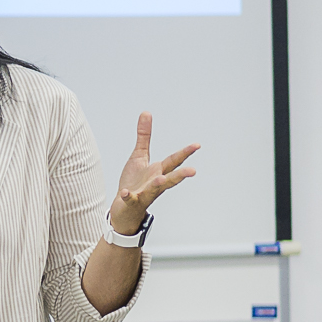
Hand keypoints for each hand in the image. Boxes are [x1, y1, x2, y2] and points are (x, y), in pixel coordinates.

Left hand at [111, 112, 199, 234]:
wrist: (124, 209)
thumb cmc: (135, 182)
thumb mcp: (139, 156)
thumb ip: (144, 136)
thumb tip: (146, 112)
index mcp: (158, 171)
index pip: (173, 161)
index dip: (185, 153)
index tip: (197, 145)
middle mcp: (155, 183)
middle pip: (170, 178)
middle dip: (181, 174)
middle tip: (193, 171)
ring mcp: (144, 193)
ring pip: (154, 190)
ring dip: (158, 185)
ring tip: (160, 180)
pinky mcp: (131, 202)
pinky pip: (130, 199)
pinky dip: (128, 196)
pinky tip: (126, 192)